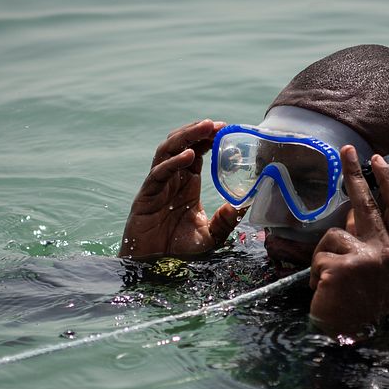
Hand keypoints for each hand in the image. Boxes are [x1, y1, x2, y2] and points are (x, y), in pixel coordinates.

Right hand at [119, 119, 242, 258]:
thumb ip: (224, 222)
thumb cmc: (178, 249)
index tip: (227, 128)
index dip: (209, 138)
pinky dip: (173, 163)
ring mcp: (158, 186)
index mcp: (187, 184)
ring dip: (186, 137)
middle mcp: (172, 180)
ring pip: (168, 151)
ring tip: (204, 128)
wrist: (153, 265)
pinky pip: (159, 174)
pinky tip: (188, 156)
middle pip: (182, 145)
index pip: (197, 152)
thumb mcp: (209, 236)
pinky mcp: (146, 196)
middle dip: (198, 131)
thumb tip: (241, 206)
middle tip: (217, 123)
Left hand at [308, 146, 388, 336]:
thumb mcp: (373, 273)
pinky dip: (315, 275)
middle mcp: (387, 252)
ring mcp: (367, 258)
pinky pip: (318, 258)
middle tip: (346, 150)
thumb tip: (351, 211)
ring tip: (329, 283)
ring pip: (331, 237)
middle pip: (368, 203)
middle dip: (356, 174)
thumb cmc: (357, 308)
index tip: (379, 160)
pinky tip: (324, 293)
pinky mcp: (343, 267)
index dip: (388, 182)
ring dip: (323, 258)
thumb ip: (366, 243)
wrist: (350, 339)